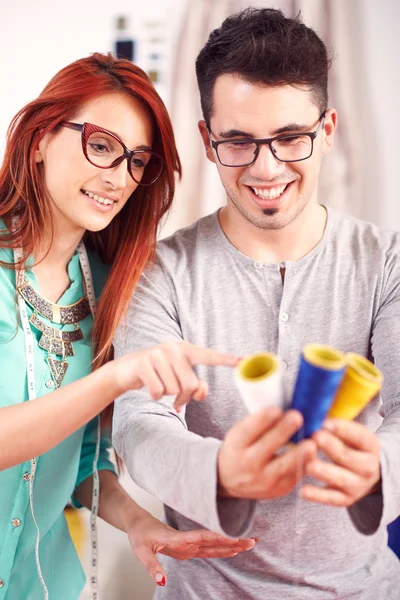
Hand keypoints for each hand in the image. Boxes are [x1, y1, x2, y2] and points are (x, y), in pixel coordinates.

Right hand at [112, 341, 238, 409]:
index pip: (209, 356)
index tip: (243, 361)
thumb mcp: (178, 379)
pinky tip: (149, 388)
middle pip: (190, 384)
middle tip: (177, 400)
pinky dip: (155, 395)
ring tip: (161, 389)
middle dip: (183, 397)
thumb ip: (195, 386)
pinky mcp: (143, 363)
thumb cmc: (159, 375)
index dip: (226, 360)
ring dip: (168, 397)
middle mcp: (173, 348)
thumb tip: (201, 392)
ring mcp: (157, 354)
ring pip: (174, 389)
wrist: (127, 370)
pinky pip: (158, 391)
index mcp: (186, 350)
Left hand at [126, 512, 255, 585]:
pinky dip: (222, 549)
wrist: (139, 524)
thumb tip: (162, 581)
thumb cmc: (140, 535)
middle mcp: (188, 539)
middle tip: (252, 540)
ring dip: (232, 543)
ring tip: (249, 542)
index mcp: (178, 538)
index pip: (202, 537)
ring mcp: (190, 543)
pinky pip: (209, 549)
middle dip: (233, 540)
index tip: (235, 536)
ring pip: (215, 544)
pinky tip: (233, 550)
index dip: (219, 537)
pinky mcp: (189, 547)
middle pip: (214, 540)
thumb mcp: (141, 552)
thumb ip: (152, 567)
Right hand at [218, 407, 316, 498]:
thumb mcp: (240, 433)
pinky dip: (305, 465)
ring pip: (282, 467)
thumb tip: (285, 408)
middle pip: (266, 446)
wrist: (230, 480)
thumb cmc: (240, 448)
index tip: (276, 409)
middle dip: (283, 431)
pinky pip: (294, 477)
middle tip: (297, 417)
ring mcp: (263, 480)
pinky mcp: (278, 490)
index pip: (248, 430)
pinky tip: (314, 454)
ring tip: (312, 444)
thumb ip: (259, 423)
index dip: (262, 420)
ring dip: (299, 455)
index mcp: (236, 444)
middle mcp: (247, 463)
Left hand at [301, 419, 380, 506]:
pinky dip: (317, 496)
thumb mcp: (351, 434)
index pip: (358, 436)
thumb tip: (314, 418)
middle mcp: (368, 467)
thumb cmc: (351, 446)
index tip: (325, 423)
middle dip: (330, 447)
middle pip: (347, 457)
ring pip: (340, 479)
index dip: (342, 429)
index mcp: (370, 446)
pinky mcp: (346, 499)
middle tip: (315, 437)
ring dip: (323, 471)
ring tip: (308, 465)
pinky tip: (303, 491)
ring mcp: (358, 485)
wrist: (366, 472)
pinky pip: (332, 498)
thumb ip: (335, 427)